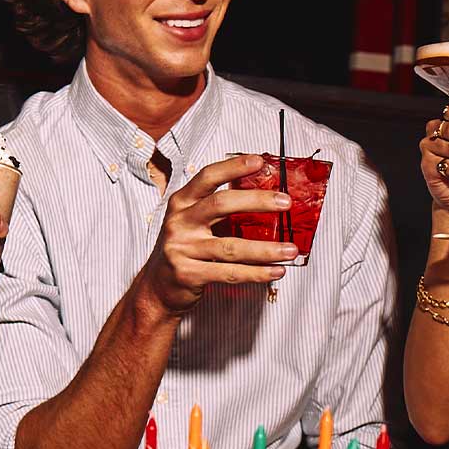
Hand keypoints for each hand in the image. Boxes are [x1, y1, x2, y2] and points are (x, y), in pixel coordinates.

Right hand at [136, 155, 299, 315]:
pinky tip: (275, 271)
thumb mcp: (192, 222)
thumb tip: (265, 198)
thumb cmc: (184, 250)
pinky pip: (229, 273)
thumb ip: (217, 209)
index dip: (233, 167)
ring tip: (291, 249)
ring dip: (265, 249)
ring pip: (231, 247)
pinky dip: (256, 273)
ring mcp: (182, 249)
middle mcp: (179, 222)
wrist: (157, 287)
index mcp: (182, 203)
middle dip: (256, 200)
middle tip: (285, 202)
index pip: (207, 177)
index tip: (260, 162)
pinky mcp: (188, 274)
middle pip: (220, 204)